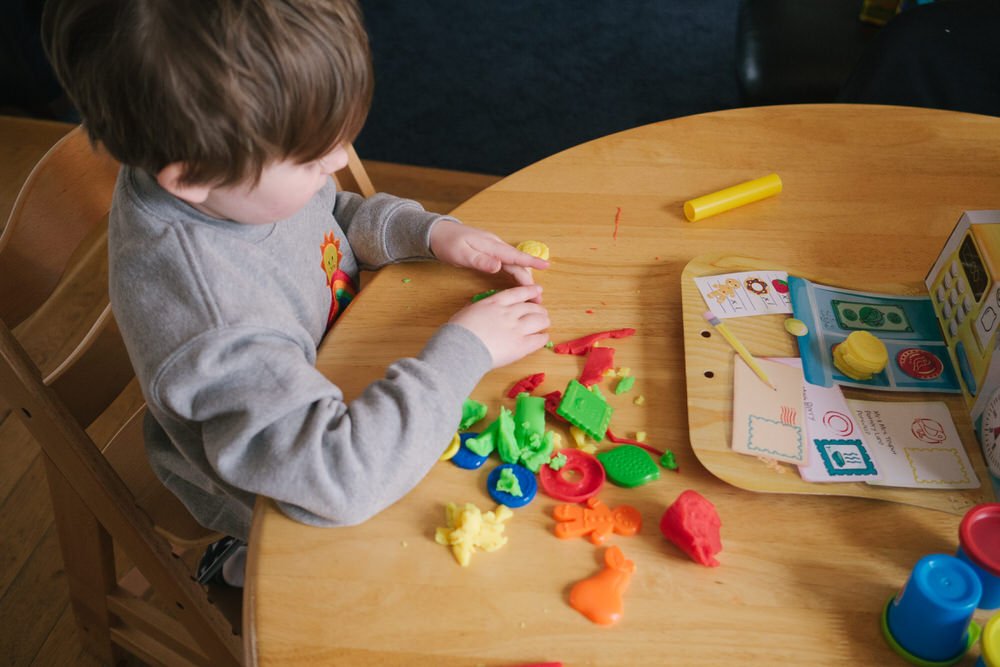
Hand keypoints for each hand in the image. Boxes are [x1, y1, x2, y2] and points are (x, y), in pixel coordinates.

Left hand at [430, 220, 548, 298]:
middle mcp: (495, 246)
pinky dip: (515, 273)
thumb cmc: (448, 243)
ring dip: (523, 277)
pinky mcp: (489, 253)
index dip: (531, 262)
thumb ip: (480, 261)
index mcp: (491, 245)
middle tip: (538, 297)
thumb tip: (498, 266)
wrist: (438, 233)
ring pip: (513, 264)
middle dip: (529, 279)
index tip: (547, 266)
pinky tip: (518, 283)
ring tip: (532, 294)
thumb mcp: (461, 254)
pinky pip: (507, 264)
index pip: (515, 256)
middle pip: (517, 263)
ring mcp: (493, 249)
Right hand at [449, 285, 549, 367]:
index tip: (538, 290)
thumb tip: (477, 310)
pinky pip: (538, 339)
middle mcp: (509, 313)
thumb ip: (478, 309)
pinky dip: (542, 337)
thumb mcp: (467, 312)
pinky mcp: (520, 345)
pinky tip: (543, 337)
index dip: (530, 291)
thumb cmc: (458, 332)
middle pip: (532, 306)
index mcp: (495, 303)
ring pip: (539, 320)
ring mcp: (516, 329)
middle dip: (539, 309)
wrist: (461, 348)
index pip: (518, 293)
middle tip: (542, 312)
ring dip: (544, 321)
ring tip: (545, 323)